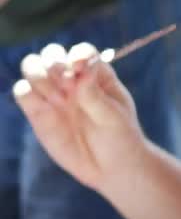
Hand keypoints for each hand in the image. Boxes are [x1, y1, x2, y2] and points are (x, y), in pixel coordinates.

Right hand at [11, 42, 146, 190]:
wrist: (110, 167)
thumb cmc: (119, 136)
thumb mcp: (114, 116)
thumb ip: (95, 94)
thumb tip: (81, 68)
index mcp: (97, 74)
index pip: (82, 52)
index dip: (78, 55)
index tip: (80, 69)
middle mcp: (73, 79)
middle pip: (52, 54)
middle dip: (54, 62)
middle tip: (68, 84)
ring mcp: (53, 95)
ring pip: (32, 67)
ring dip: (39, 75)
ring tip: (58, 98)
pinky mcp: (38, 113)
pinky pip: (22, 92)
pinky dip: (26, 92)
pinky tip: (43, 106)